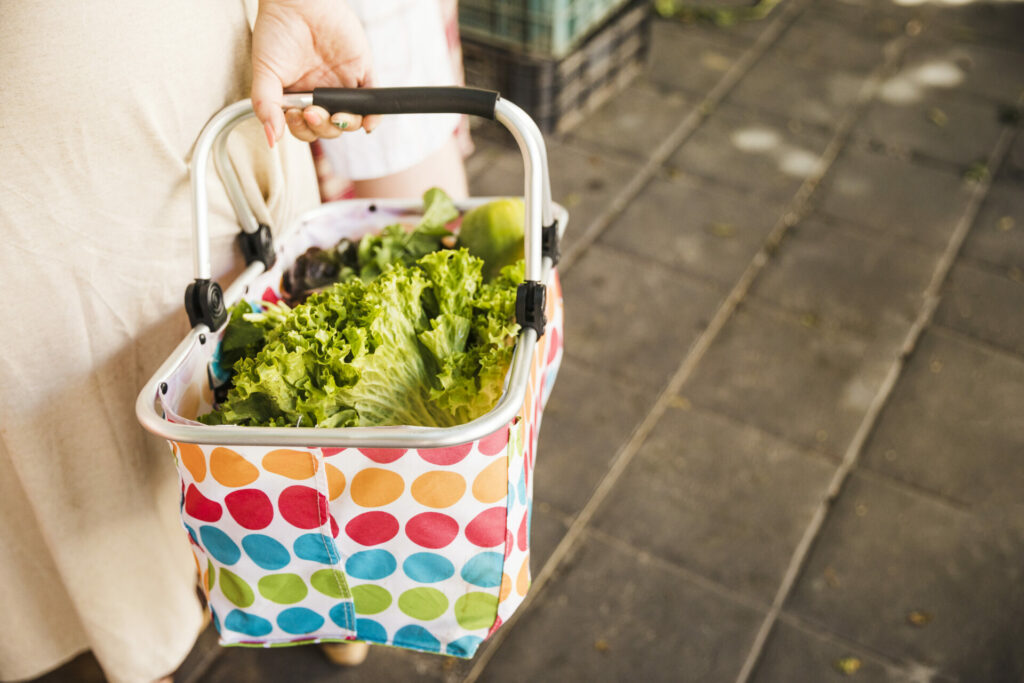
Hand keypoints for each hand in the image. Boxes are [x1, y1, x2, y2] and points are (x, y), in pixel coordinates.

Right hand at [251, 0, 379, 145]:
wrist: (296, 0)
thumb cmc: (276, 31)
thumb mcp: (264, 72)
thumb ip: (265, 105)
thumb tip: (270, 138)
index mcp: (298, 99)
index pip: (305, 129)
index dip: (303, 130)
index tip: (296, 116)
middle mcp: (322, 96)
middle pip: (329, 128)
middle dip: (323, 127)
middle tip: (312, 112)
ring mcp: (343, 85)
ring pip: (350, 119)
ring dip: (344, 124)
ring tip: (336, 116)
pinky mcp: (362, 71)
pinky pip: (372, 99)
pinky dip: (373, 116)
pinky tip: (367, 123)